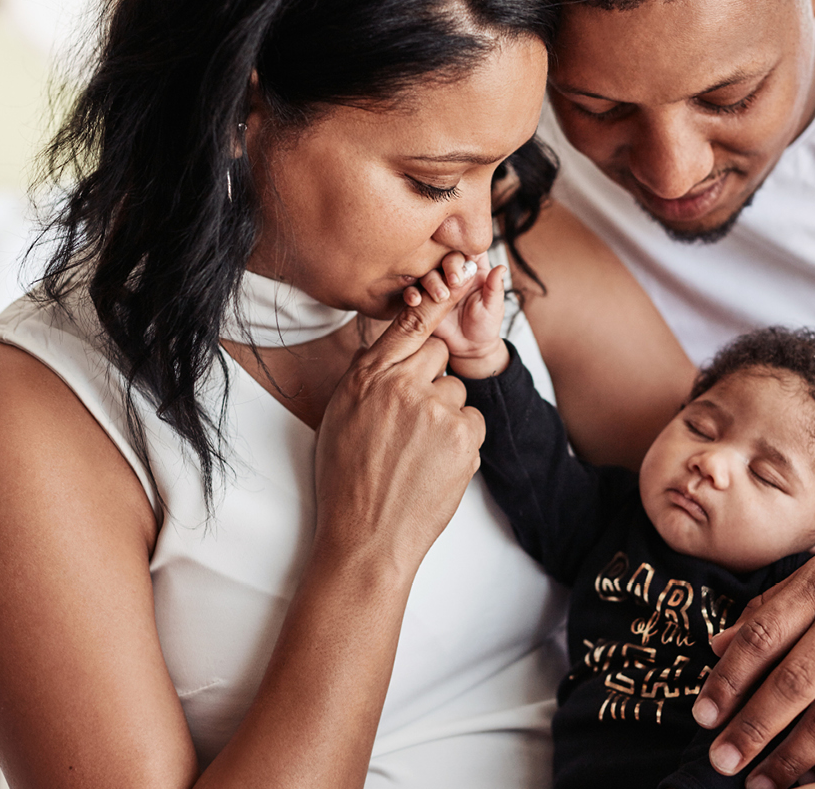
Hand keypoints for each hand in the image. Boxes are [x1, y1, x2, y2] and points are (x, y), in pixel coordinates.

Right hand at [311, 259, 487, 576]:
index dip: (436, 301)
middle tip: (413, 421)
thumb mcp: (341, 417)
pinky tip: (436, 465)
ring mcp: (435, 409)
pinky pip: (473, 422)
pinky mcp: (463, 436)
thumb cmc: (348, 481)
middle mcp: (400, 386)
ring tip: (419, 453)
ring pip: (457, 393)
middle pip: (439, 355)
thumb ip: (368, 377)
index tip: (459, 276)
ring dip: (446, 417)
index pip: (408, 324)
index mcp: (366, 378)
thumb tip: (388, 346)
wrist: (366, 538)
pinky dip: (462, 442)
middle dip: (432, 381)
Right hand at [407, 251, 509, 378]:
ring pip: (428, 271)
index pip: (470, 250)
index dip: (467, 248)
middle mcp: (454, 273)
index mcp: (475, 270)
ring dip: (431, 280)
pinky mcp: (423, 298)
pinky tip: (415, 301)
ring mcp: (437, 284)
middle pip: (448, 256)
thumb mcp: (494, 307)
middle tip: (454, 282)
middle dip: (449, 265)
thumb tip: (502, 268)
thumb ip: (495, 288)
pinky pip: (413, 291)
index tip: (466, 258)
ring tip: (440, 296)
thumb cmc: (486, 325)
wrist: (470, 348)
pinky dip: (412, 293)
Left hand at [693, 518, 814, 788]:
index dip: (728, 679)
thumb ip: (772, 609)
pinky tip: (813, 776)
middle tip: (720, 761)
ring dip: (792, 757)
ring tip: (760, 784)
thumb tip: (718, 645)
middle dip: (752, 728)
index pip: (762, 636)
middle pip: (793, 683)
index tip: (704, 715)